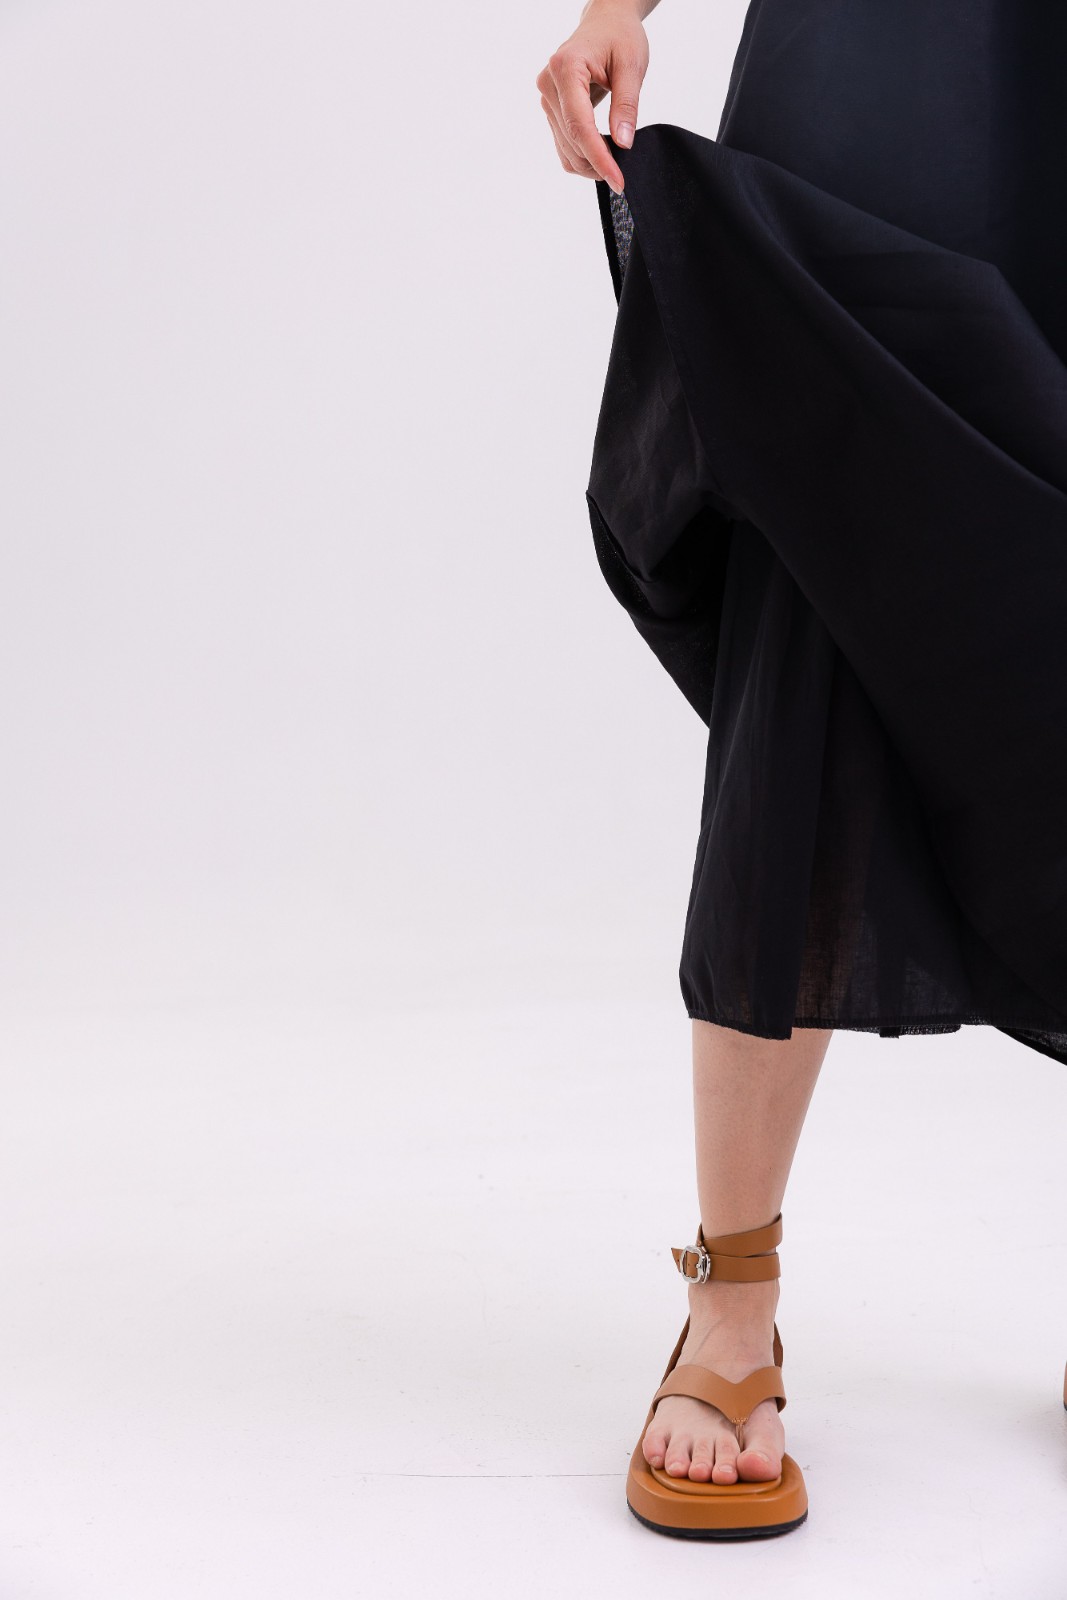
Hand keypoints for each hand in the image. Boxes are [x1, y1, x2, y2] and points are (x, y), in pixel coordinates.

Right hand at [535, 0, 649, 194]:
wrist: (606, 22)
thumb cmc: (619, 36)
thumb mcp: (632, 65)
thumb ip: (626, 105)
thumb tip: (623, 143)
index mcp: (565, 68)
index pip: (579, 125)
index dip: (599, 158)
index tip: (617, 179)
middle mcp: (548, 84)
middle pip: (571, 141)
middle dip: (596, 164)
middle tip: (622, 177)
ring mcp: (547, 98)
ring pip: (565, 148)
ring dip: (589, 163)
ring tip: (614, 166)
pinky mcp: (551, 109)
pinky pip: (563, 144)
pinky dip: (582, 156)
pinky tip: (602, 156)